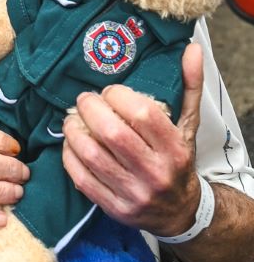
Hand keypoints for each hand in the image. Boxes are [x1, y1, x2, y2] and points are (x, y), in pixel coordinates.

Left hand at [62, 43, 203, 235]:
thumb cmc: (179, 161)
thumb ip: (190, 86)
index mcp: (175, 150)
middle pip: (112, 134)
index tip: (110, 91)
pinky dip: (70, 157)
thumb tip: (192, 48)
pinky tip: (71, 144)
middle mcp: (156, 173)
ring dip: (74, 131)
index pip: (141, 114)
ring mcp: (134, 194)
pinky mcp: (115, 208)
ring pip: (92, 156)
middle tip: (84, 100)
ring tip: (72, 120)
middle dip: (90, 109)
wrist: (180, 213)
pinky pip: (82, 179)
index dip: (118, 96)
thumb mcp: (188, 125)